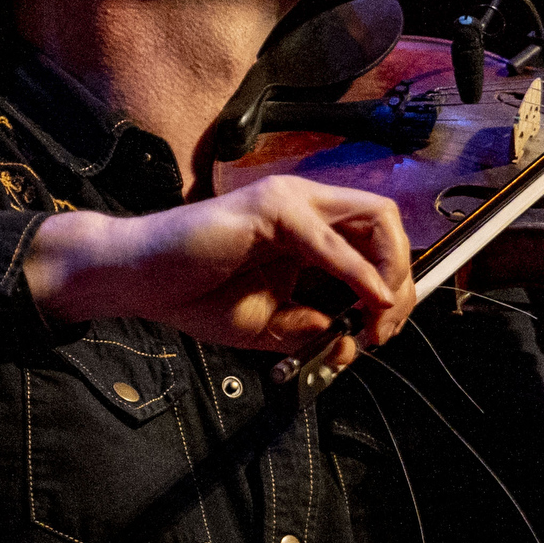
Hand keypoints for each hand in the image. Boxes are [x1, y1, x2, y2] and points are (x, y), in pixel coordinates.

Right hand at [22, 175, 417, 369]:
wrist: (140, 281)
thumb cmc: (196, 293)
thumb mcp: (270, 324)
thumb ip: (312, 328)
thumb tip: (352, 342)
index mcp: (311, 227)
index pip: (378, 239)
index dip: (396, 284)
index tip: (383, 331)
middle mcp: (308, 204)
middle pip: (387, 222)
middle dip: (403, 277)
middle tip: (387, 327)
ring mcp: (291, 200)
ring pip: (374, 217)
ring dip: (390, 271)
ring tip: (379, 316)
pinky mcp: (270, 208)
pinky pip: (328, 239)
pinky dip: (358, 271)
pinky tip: (368, 299)